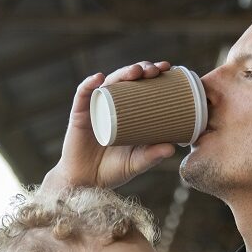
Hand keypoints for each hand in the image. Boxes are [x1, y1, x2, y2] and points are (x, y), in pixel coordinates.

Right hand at [41, 61, 178, 192]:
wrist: (85, 183)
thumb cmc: (112, 171)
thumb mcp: (136, 163)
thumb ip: (152, 156)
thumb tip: (172, 149)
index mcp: (129, 112)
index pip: (143, 86)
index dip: (154, 74)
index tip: (167, 68)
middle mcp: (113, 105)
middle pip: (127, 79)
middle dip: (141, 68)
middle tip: (154, 70)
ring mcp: (96, 108)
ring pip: (108, 83)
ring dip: (121, 73)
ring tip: (135, 72)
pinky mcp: (80, 114)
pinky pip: (83, 95)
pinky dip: (89, 84)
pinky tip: (98, 78)